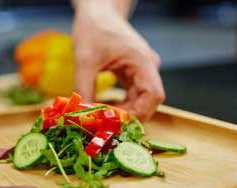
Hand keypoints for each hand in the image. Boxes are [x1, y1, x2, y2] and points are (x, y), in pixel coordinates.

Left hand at [72, 0, 164, 120]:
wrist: (98, 12)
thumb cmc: (93, 29)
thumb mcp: (85, 59)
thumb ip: (84, 88)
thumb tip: (83, 116)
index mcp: (143, 62)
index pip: (153, 95)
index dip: (138, 113)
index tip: (116, 123)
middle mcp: (147, 68)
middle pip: (148, 102)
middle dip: (129, 116)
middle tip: (107, 126)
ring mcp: (142, 70)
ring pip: (140, 100)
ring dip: (124, 112)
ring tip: (104, 119)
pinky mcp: (133, 72)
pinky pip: (132, 94)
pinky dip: (121, 104)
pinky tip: (106, 108)